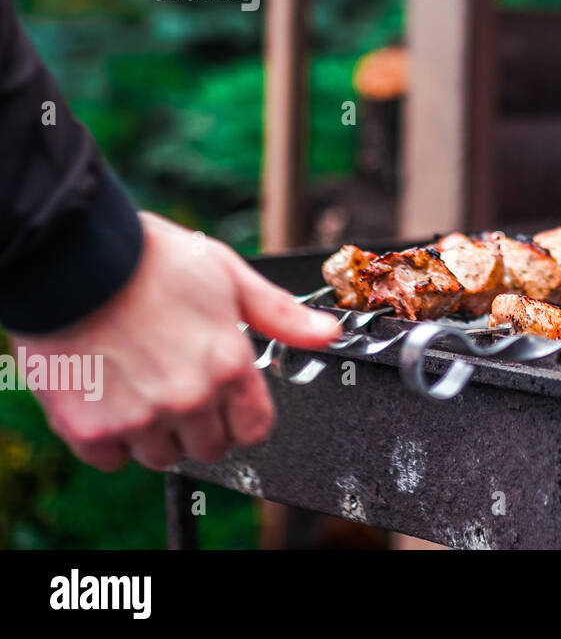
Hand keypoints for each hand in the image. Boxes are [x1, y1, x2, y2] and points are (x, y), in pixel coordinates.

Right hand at [11, 211, 339, 470]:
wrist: (72, 260)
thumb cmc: (149, 260)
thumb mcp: (228, 275)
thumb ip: (279, 314)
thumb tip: (328, 333)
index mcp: (228, 364)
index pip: (254, 429)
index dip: (243, 416)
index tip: (228, 401)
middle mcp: (189, 398)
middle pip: (210, 447)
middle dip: (200, 422)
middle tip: (176, 381)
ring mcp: (139, 418)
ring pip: (161, 456)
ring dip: (155, 432)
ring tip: (140, 384)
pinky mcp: (90, 429)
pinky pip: (111, 459)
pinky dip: (109, 437)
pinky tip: (108, 396)